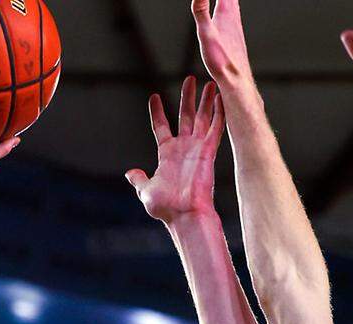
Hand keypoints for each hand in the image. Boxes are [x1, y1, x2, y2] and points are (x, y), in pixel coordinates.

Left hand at [125, 77, 224, 224]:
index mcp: (167, 155)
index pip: (161, 127)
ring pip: (202, 117)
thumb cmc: (166, 207)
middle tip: (191, 78)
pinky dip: (220, 111)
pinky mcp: (209, 151)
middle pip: (185, 116)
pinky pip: (216, 127)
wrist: (184, 214)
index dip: (157, 112)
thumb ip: (139, 180)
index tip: (154, 96)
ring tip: (209, 81)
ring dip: (206, 100)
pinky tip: (222, 96)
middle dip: (188, 97)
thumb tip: (130, 173)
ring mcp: (197, 148)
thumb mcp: (146, 190)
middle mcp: (184, 148)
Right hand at [192, 0, 252, 91]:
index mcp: (226, 13)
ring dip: (229, 0)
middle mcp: (233, 17)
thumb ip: (201, 11)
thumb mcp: (206, 34)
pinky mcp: (235, 37)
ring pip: (233, 4)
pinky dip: (229, 6)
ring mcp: (236, 27)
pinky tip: (229, 11)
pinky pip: (233, 15)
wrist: (237, 81)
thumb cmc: (221, 60)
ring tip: (227, 0)